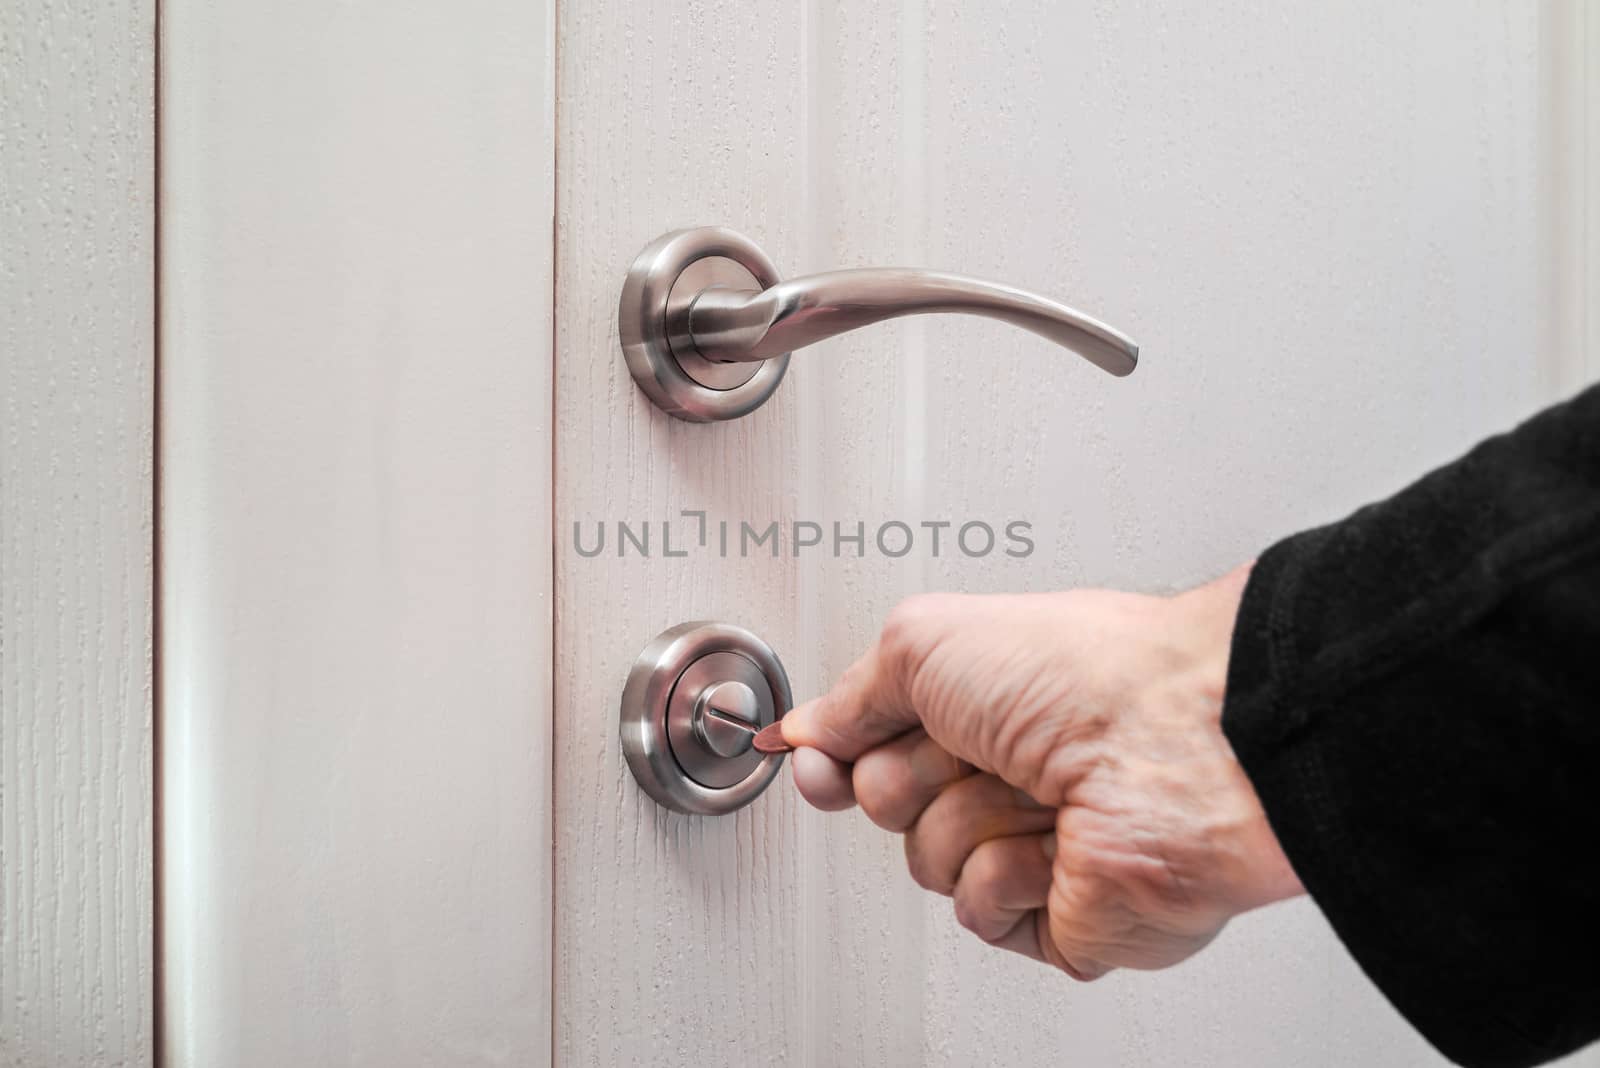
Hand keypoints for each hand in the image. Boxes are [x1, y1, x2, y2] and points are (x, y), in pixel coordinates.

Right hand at [780, 566, 1303, 979]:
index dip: (834, 758)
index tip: (817, 759)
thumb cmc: (1078, 671)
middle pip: (886, 802)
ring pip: (928, 860)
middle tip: (979, 744)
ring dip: (970, 818)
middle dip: (915, 774)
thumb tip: (806, 729)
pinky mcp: (1057, 914)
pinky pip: (978, 912)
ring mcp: (1029, 842)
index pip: (870, 745)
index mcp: (980, 701)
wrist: (1177, 743)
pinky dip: (1008, 874)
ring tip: (1039, 788)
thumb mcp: (924, 642)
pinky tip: (1057, 844)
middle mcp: (1003, 769)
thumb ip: (850, 694)